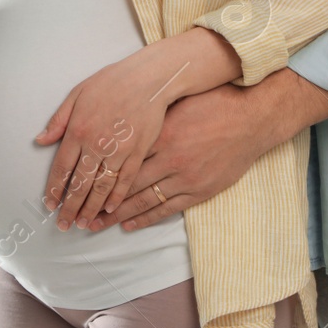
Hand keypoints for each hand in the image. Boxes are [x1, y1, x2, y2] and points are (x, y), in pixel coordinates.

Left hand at [33, 50, 178, 231]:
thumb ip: (59, 120)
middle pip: (80, 183)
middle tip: (64, 225)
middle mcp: (96, 144)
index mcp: (78, 130)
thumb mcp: (77, 94)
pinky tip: (110, 209)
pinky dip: (117, 197)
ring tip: (84, 224)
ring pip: (101, 187)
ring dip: (91, 208)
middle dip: (70, 207)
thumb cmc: (111, 82)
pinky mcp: (138, 152)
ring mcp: (119, 150)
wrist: (148, 78)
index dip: (55, 189)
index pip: (62, 167)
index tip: (50, 205)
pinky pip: (125, 181)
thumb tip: (40, 140)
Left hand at [88, 68, 327, 231]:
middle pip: (125, 184)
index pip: (120, 158)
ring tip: (94, 223)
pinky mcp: (199, 190)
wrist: (251, 118)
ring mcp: (185, 177)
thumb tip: (116, 122)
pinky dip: (145, 218)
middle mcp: (169, 158)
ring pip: (143, 201)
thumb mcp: (177, 103)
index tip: (76, 182)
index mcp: (159, 133)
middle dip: (98, 200)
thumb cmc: (213, 103)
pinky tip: (128, 225)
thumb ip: (148, 116)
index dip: (97, 172)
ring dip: (117, 215)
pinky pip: (166, 209)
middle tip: (75, 213)